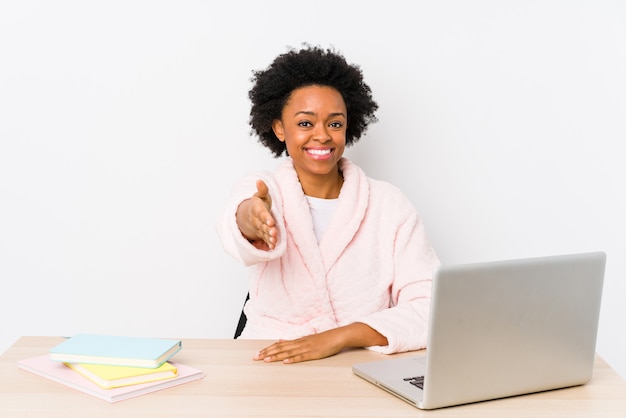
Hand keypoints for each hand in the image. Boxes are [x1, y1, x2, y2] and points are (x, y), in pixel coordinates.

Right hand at [236, 180, 277, 249]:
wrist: (251, 213)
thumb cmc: (259, 203)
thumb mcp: (261, 195)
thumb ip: (262, 189)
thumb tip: (259, 181)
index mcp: (257, 209)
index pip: (262, 214)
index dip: (266, 218)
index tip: (271, 221)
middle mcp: (257, 220)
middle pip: (262, 225)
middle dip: (268, 229)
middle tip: (274, 232)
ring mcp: (259, 228)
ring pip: (264, 233)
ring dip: (269, 237)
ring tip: (274, 240)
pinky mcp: (262, 233)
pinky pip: (264, 239)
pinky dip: (268, 243)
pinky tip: (273, 246)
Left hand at [253, 323, 387, 363]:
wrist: (338, 335)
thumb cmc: (323, 339)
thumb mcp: (306, 339)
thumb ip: (293, 341)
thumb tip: (280, 340)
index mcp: (298, 341)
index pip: (279, 345)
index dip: (268, 349)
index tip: (258, 353)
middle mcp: (300, 343)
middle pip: (280, 348)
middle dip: (267, 353)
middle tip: (256, 357)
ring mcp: (306, 348)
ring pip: (288, 352)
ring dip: (276, 356)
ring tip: (266, 360)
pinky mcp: (314, 353)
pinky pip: (302, 357)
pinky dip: (293, 359)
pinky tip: (286, 361)